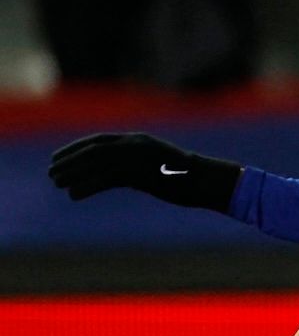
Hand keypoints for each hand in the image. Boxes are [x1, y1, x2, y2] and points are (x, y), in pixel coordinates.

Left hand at [49, 132, 241, 210]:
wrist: (209, 181)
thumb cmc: (189, 177)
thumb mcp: (160, 166)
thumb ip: (138, 166)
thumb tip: (121, 176)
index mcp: (138, 140)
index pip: (99, 141)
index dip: (75, 149)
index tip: (59, 158)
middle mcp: (135, 145)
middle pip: (93, 151)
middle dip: (70, 161)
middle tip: (52, 172)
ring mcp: (138, 159)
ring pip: (97, 164)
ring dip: (74, 173)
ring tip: (58, 182)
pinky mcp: (142, 174)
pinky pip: (108, 179)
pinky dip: (88, 186)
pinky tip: (75, 195)